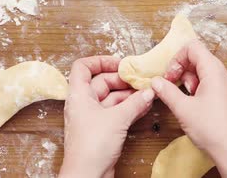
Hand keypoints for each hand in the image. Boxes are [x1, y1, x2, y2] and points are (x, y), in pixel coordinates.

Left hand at [60, 56, 154, 177]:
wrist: (87, 176)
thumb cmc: (91, 147)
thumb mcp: (117, 119)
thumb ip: (135, 103)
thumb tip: (148, 91)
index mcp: (79, 95)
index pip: (83, 67)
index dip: (100, 61)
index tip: (120, 63)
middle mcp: (84, 104)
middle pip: (101, 82)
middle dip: (122, 80)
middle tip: (141, 79)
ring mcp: (92, 118)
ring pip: (111, 98)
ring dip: (129, 95)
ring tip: (147, 92)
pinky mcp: (101, 130)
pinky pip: (116, 112)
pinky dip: (129, 108)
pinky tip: (144, 106)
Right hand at [150, 40, 226, 177]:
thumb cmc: (212, 129)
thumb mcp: (183, 108)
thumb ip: (167, 91)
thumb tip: (156, 82)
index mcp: (214, 71)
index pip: (193, 47)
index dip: (177, 58)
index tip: (170, 76)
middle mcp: (225, 75)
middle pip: (199, 58)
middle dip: (182, 70)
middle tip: (173, 87)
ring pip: (206, 72)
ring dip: (190, 80)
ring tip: (185, 99)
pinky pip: (213, 84)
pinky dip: (200, 89)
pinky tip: (195, 106)